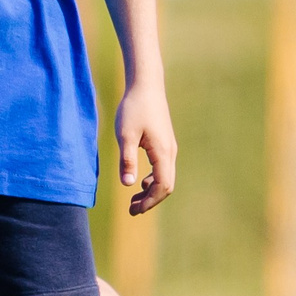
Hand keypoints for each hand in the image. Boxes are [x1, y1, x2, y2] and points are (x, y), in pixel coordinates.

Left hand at [114, 80, 177, 214]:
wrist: (146, 85)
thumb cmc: (133, 108)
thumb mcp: (125, 135)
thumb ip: (126, 160)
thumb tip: (128, 185)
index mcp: (162, 152)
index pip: (162, 186)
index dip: (149, 201)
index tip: (133, 210)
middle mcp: (170, 152)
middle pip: (167, 185)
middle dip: (151, 200)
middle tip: (131, 210)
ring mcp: (169, 147)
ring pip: (166, 178)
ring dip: (151, 191)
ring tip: (133, 200)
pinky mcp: (165, 143)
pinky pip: (163, 169)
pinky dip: (153, 180)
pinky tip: (140, 181)